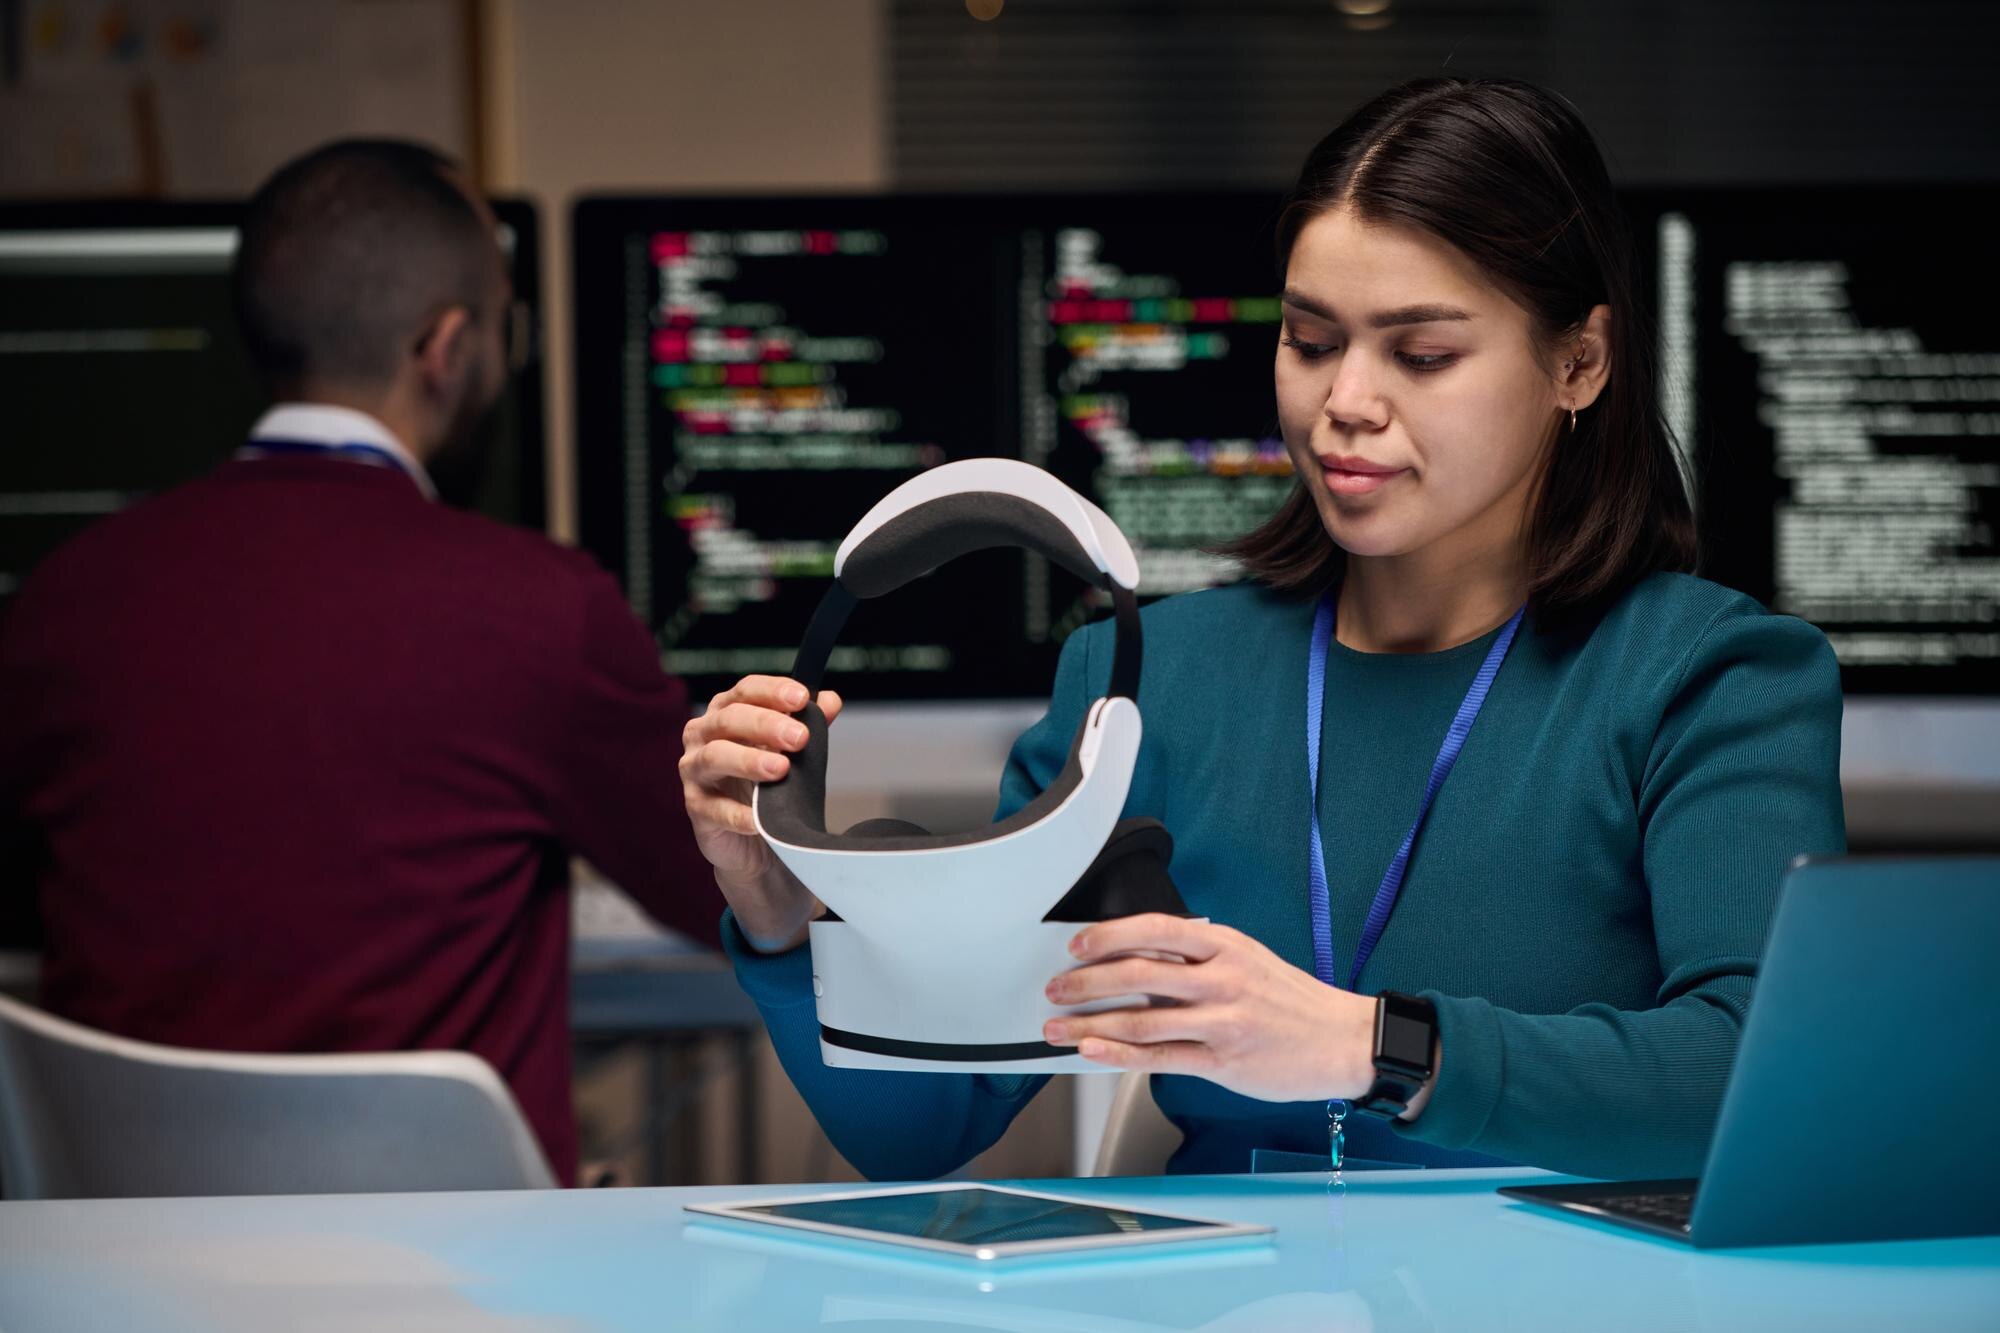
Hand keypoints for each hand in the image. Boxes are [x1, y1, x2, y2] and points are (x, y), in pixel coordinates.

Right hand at [679, 674, 841, 951]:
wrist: (754, 838)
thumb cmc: (767, 782)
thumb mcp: (791, 750)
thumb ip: (808, 724)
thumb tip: (828, 701)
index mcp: (727, 711)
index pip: (746, 691)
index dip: (772, 691)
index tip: (802, 698)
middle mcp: (703, 735)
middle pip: (729, 719)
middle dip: (765, 724)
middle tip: (800, 737)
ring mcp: (695, 770)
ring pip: (714, 756)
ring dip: (748, 760)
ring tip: (780, 769)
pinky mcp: (696, 807)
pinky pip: (713, 808)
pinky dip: (737, 813)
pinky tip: (758, 820)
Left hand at [1040, 914, 1382, 1104]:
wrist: (1345, 1041)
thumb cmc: (1292, 1002)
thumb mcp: (1248, 959)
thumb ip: (1197, 957)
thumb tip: (1138, 958)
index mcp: (1226, 946)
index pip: (1155, 930)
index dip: (1109, 935)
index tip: (1077, 945)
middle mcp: (1222, 979)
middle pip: (1139, 973)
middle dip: (1087, 981)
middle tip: (1055, 989)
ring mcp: (1222, 1022)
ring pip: (1142, 1020)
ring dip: (1089, 1024)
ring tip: (1057, 1029)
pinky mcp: (1223, 1061)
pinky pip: (1161, 1057)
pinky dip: (1119, 1054)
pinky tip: (1092, 1052)